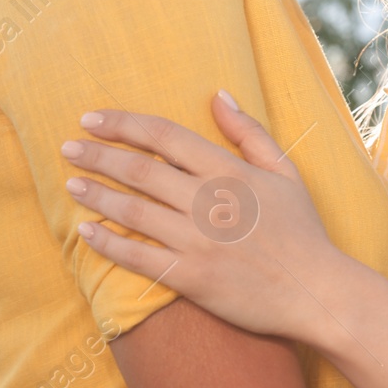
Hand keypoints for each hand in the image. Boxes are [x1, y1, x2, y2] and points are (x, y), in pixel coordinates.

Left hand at [61, 92, 346, 341]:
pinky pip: (139, 258)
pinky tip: (87, 232)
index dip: (123, 124)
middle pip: (140, 170)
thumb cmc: (303, 231)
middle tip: (68, 148)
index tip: (92, 120)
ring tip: (72, 184)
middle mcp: (209, 202)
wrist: (318, 292)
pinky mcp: (192, 278)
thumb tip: (218, 95)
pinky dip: (108, 244)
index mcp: (229, 171)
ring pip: (133, 212)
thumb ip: (249, 132)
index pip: (164, 136)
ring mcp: (198, 241)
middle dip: (98, 155)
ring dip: (97, 195)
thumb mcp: (284, 171)